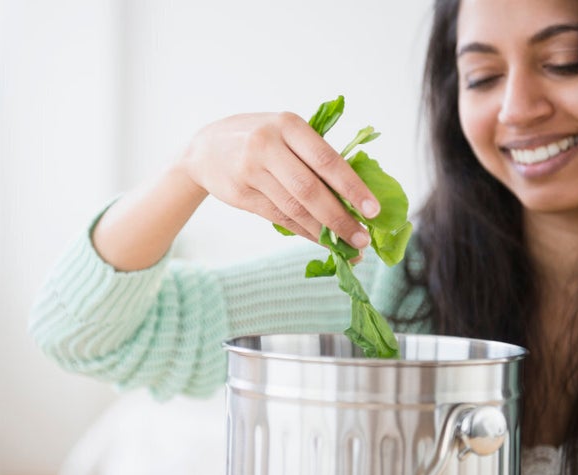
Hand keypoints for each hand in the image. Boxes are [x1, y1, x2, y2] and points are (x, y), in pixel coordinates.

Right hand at [178, 112, 380, 248]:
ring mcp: (251, 171)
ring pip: (294, 209)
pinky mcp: (241, 195)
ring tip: (349, 247)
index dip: (351, 187)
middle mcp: (267, 145)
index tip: (373, 210)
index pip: (326, 159)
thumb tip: (356, 193)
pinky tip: (322, 241)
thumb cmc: (259, 137)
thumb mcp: (284, 130)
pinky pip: (279, 218)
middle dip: (340, 218)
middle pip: (309, 190)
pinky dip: (304, 232)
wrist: (204, 149)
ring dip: (324, 232)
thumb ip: (313, 152)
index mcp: (287, 124)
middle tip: (363, 238)